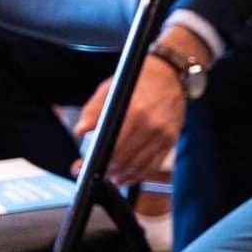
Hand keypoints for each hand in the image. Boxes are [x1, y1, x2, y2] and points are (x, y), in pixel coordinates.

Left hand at [71, 56, 186, 186]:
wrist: (171, 74)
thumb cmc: (139, 80)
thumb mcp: (110, 88)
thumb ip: (93, 110)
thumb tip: (80, 130)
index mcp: (134, 110)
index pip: (112, 145)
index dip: (95, 160)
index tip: (82, 167)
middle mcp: (151, 124)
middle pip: (124, 159)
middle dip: (106, 170)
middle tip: (94, 172)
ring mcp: (163, 133)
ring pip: (139, 165)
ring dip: (122, 175)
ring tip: (110, 176)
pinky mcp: (171, 139)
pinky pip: (153, 164)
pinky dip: (139, 174)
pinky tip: (128, 177)